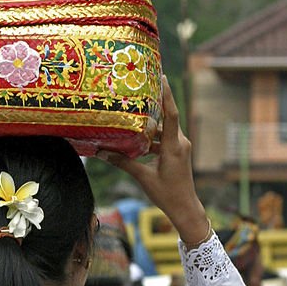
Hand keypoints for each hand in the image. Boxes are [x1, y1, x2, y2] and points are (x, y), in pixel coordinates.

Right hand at [97, 76, 208, 247]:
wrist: (185, 208)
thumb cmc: (167, 194)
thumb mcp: (143, 177)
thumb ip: (123, 162)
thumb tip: (102, 153)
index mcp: (174, 146)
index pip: (171, 114)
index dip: (166, 95)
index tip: (162, 77)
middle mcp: (180, 143)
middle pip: (166, 118)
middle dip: (153, 106)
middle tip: (139, 91)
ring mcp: (180, 147)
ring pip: (164, 130)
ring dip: (150, 125)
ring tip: (133, 115)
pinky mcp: (178, 153)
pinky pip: (165, 139)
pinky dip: (152, 138)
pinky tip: (137, 139)